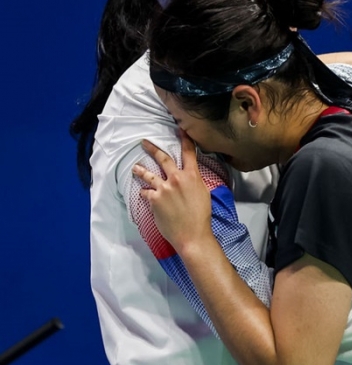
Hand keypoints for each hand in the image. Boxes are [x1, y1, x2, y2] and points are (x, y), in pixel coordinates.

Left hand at [132, 132, 213, 253]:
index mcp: (192, 176)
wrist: (192, 234)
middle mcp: (177, 179)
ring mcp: (164, 189)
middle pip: (163, 158)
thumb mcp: (203, 193)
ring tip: (135, 167)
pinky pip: (146, 193)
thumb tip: (188, 176)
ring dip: (141, 170)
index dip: (185, 139)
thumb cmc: (201, 216)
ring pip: (148, 175)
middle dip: (153, 149)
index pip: (189, 153)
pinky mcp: (154, 200)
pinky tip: (143, 194)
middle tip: (144, 143)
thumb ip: (194, 181)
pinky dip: (145, 193)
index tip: (180, 129)